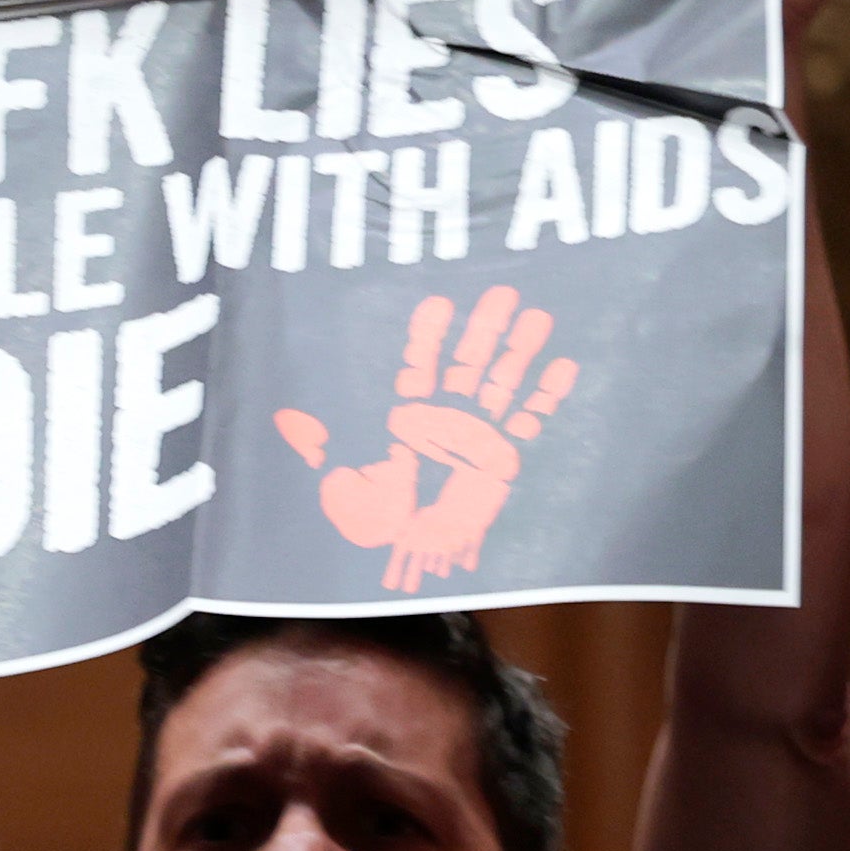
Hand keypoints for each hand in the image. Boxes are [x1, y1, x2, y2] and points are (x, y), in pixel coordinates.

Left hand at [276, 292, 575, 593]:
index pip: (419, 365)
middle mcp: (445, 418)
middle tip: (503, 291)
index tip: (438, 303)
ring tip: (538, 315)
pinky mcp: (503, 458)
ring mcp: (477, 435)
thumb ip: (319, 448)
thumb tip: (285, 419)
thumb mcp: (340, 484)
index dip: (428, 336)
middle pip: (468, 363)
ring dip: (519, 351)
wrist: (411, 559)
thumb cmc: (373, 524)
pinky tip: (564, 365)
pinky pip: (529, 421)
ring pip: (501, 382)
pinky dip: (546, 395)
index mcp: (407, 417)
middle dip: (484, 329)